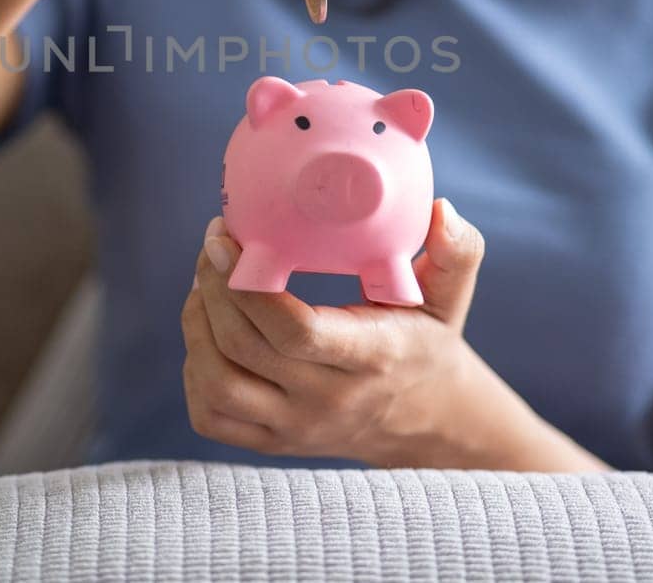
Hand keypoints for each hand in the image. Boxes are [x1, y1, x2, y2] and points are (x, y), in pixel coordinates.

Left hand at [180, 198, 540, 467]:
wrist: (428, 422)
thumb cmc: (429, 343)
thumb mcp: (450, 298)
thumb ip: (457, 253)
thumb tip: (442, 210)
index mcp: (372, 357)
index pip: (297, 331)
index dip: (248, 284)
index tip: (227, 237)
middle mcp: (329, 400)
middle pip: (244, 349)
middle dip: (214, 287)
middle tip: (213, 245)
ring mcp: (296, 428)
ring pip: (218, 385)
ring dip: (197, 326)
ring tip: (205, 282)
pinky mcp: (273, 443)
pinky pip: (210, 416)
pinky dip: (195, 371)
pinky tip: (208, 331)